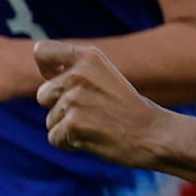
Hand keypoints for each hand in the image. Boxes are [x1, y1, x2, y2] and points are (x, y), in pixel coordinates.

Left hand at [35, 41, 173, 167]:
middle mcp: (78, 74)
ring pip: (50, 119)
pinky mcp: (72, 124)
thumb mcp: (106, 76)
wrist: (154, 135)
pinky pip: (55, 138)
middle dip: (59, 107)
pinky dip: (71, 144)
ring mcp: (74, 100)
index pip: (41, 51)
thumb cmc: (129, 109)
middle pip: (43, 94)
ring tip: (97, 126)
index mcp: (88, 57)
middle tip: (92, 112)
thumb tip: (45, 72)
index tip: (59, 78)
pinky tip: (94, 139)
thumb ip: (76, 72)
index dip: (46, 69)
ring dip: (68, 128)